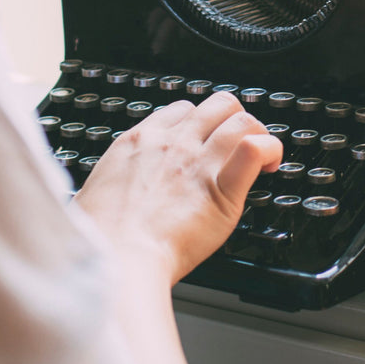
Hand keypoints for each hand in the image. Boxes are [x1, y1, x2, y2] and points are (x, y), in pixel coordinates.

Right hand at [74, 92, 281, 284]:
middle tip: (236, 143)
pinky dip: (269, 149)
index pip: (180, 110)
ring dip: (256, 131)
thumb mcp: (93, 194)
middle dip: (232, 119)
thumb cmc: (99, 239)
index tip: (203, 140)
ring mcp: (198, 162)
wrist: (115, 259)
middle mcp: (172, 144)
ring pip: (240, 118)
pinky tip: (270, 163)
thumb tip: (109, 196)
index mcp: (138, 142)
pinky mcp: (222, 189)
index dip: (196, 123)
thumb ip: (113, 184)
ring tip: (260, 151)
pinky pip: (255, 149)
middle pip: (216, 104)